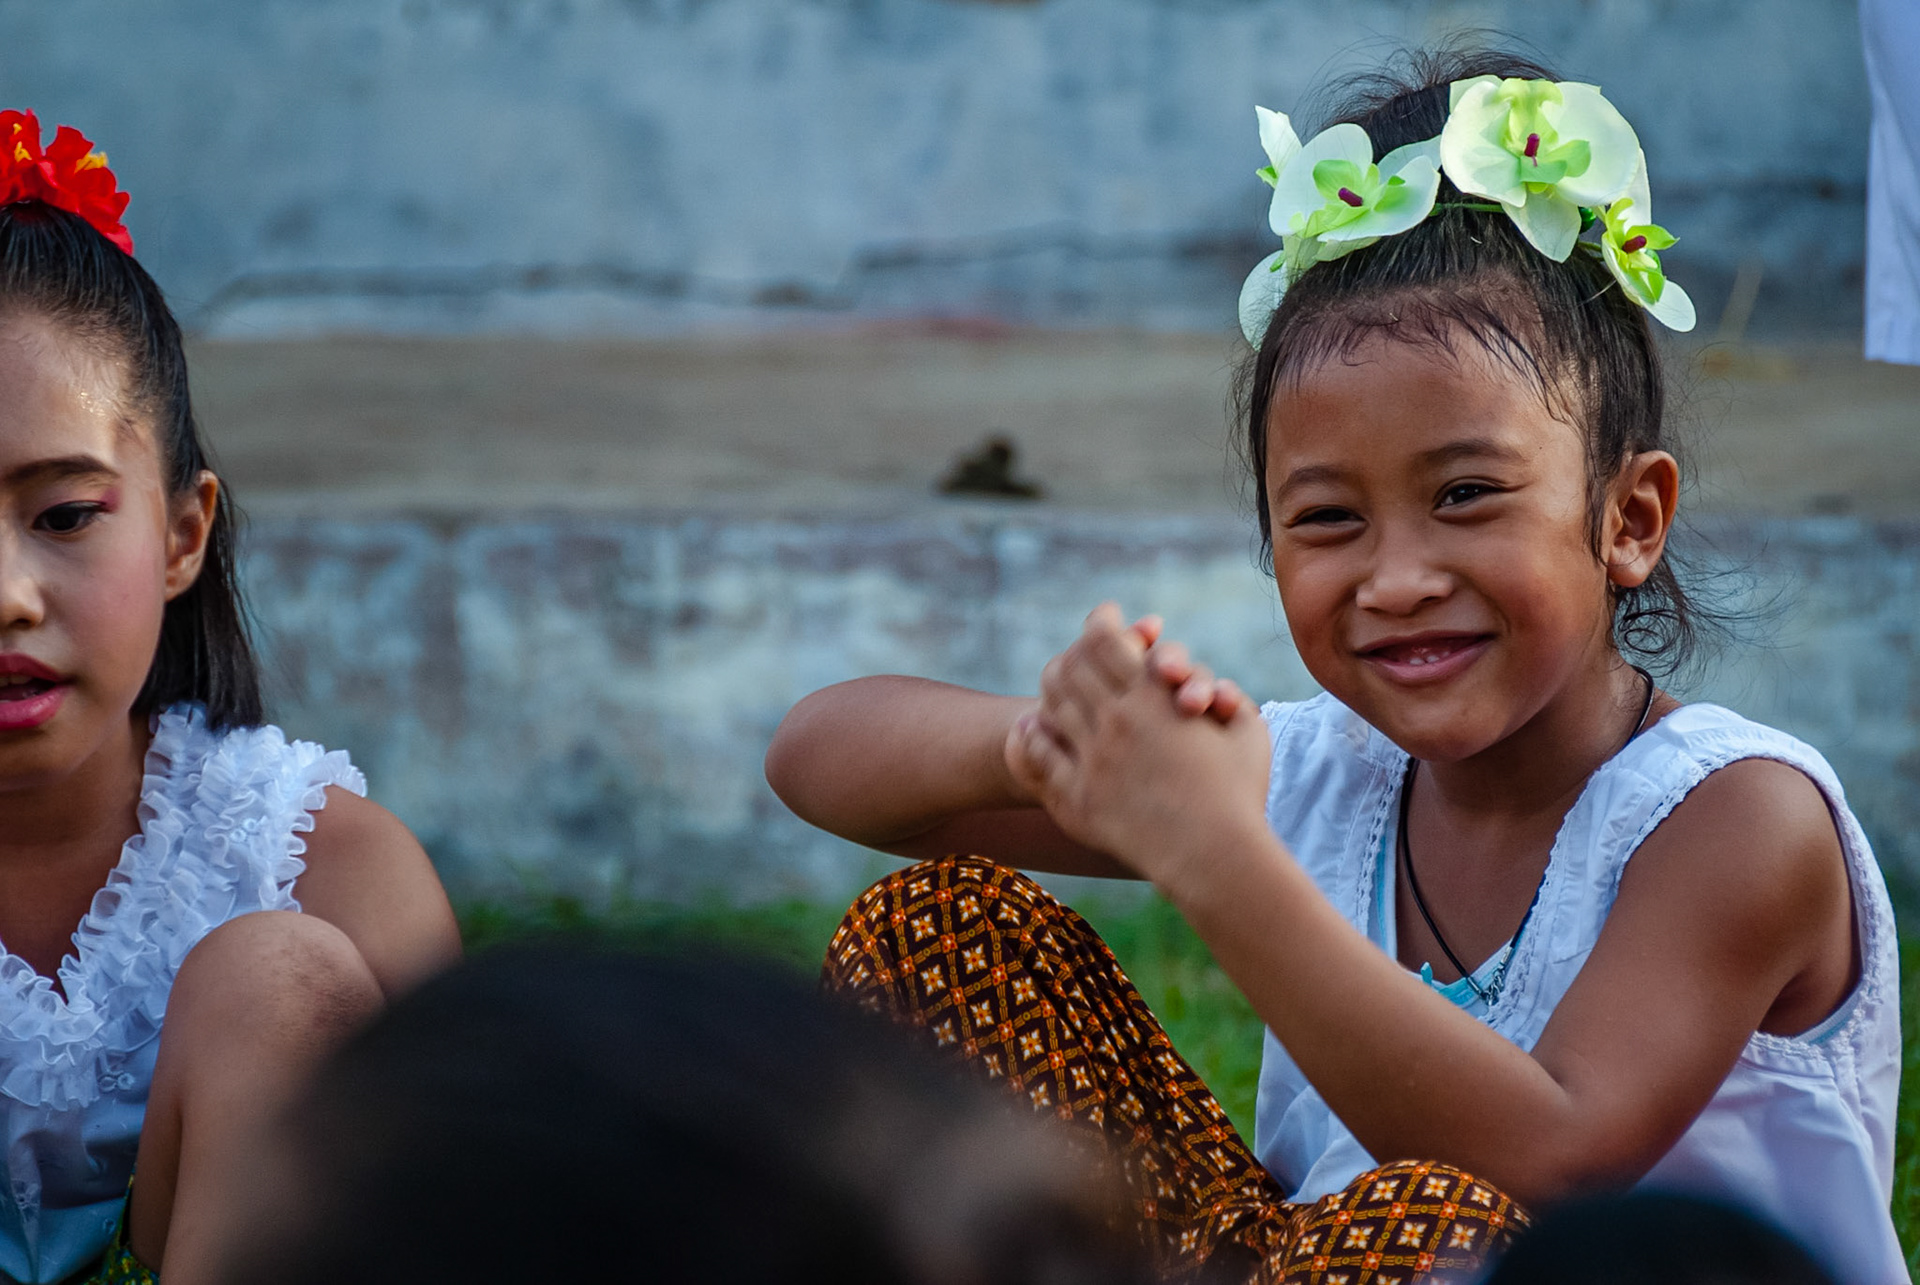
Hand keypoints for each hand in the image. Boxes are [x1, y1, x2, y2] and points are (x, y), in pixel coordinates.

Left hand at [1004, 604, 1271, 887]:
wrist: (1217, 858)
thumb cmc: (1241, 793)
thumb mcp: (1247, 731)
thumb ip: (1225, 696)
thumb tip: (1202, 686)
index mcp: (1156, 697)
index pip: (1105, 638)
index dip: (1102, 621)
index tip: (1107, 618)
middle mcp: (1118, 721)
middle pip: (1070, 666)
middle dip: (1075, 652)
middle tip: (1081, 653)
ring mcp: (1093, 760)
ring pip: (1051, 703)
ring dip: (1053, 688)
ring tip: (1060, 684)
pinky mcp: (1077, 797)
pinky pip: (1038, 752)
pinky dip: (1033, 733)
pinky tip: (1034, 727)